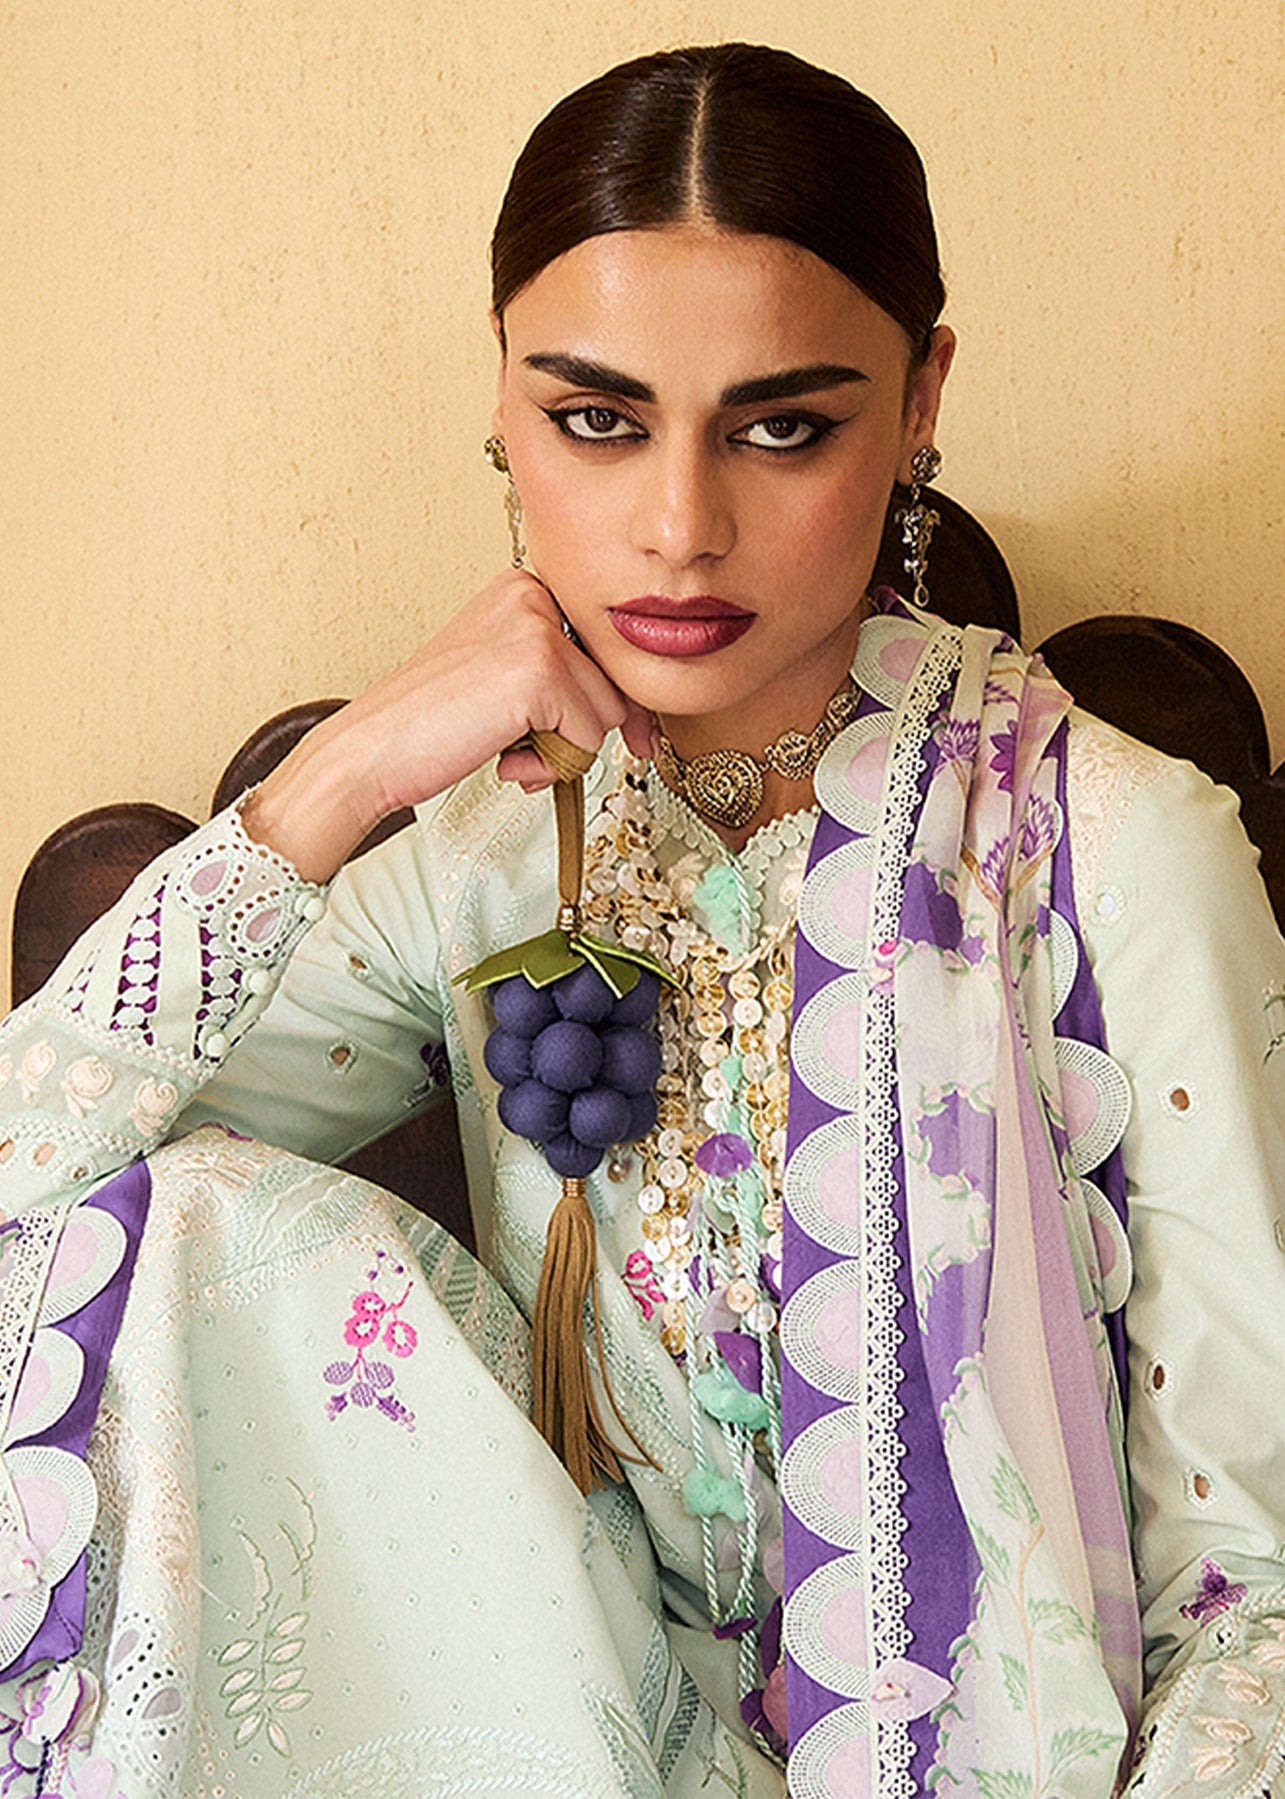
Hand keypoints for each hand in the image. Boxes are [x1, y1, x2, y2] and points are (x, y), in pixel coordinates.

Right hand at [242, 569, 653, 881]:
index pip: (605, 651)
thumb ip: (563, 681)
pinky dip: (552, 765)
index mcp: (522, 590)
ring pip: (608, 713)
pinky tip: (501, 758)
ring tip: (502, 750)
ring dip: (563, 753)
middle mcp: (531, 597)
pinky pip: (590, 737)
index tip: (630, 739)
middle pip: (615, 681)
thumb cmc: (429, 727)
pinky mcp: (539, 672)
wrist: (369, 752)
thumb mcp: (504, 683)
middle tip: (526, 753)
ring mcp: (536, 631)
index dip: (612, 703)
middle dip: (585, 732)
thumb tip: (641, 717)